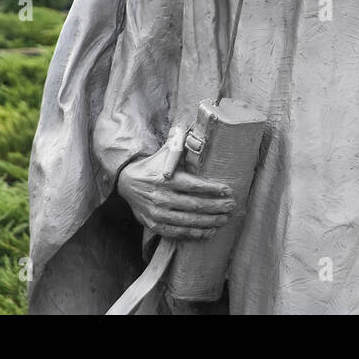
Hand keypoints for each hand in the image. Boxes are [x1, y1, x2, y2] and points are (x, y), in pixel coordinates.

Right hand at [116, 126, 235, 240]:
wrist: (127, 182)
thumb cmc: (154, 166)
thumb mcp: (166, 151)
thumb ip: (181, 141)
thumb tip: (198, 123)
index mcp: (166, 179)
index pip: (194, 186)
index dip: (212, 189)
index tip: (228, 190)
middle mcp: (162, 197)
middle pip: (194, 205)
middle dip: (216, 206)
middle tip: (232, 205)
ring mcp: (158, 213)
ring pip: (188, 221)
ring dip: (209, 222)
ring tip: (224, 219)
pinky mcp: (155, 225)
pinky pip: (177, 232)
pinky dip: (195, 234)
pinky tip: (209, 231)